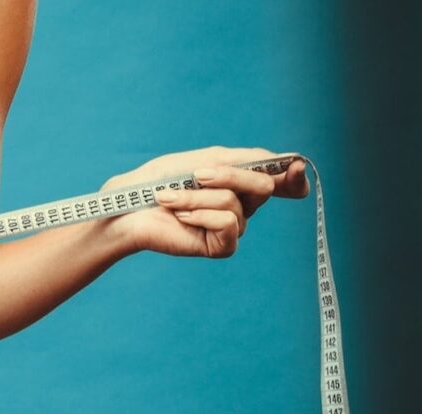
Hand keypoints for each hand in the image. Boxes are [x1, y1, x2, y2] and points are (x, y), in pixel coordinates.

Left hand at [99, 146, 309, 256]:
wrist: (127, 207)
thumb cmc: (158, 182)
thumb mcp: (202, 159)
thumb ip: (245, 160)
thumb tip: (290, 161)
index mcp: (238, 184)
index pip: (280, 180)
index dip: (293, 174)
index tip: (294, 165)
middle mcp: (241, 206)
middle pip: (263, 185)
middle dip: (228, 175)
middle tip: (195, 174)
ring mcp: (231, 228)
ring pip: (236, 203)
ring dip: (197, 196)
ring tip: (169, 198)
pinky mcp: (220, 247)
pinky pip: (229, 224)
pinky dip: (200, 214)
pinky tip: (179, 217)